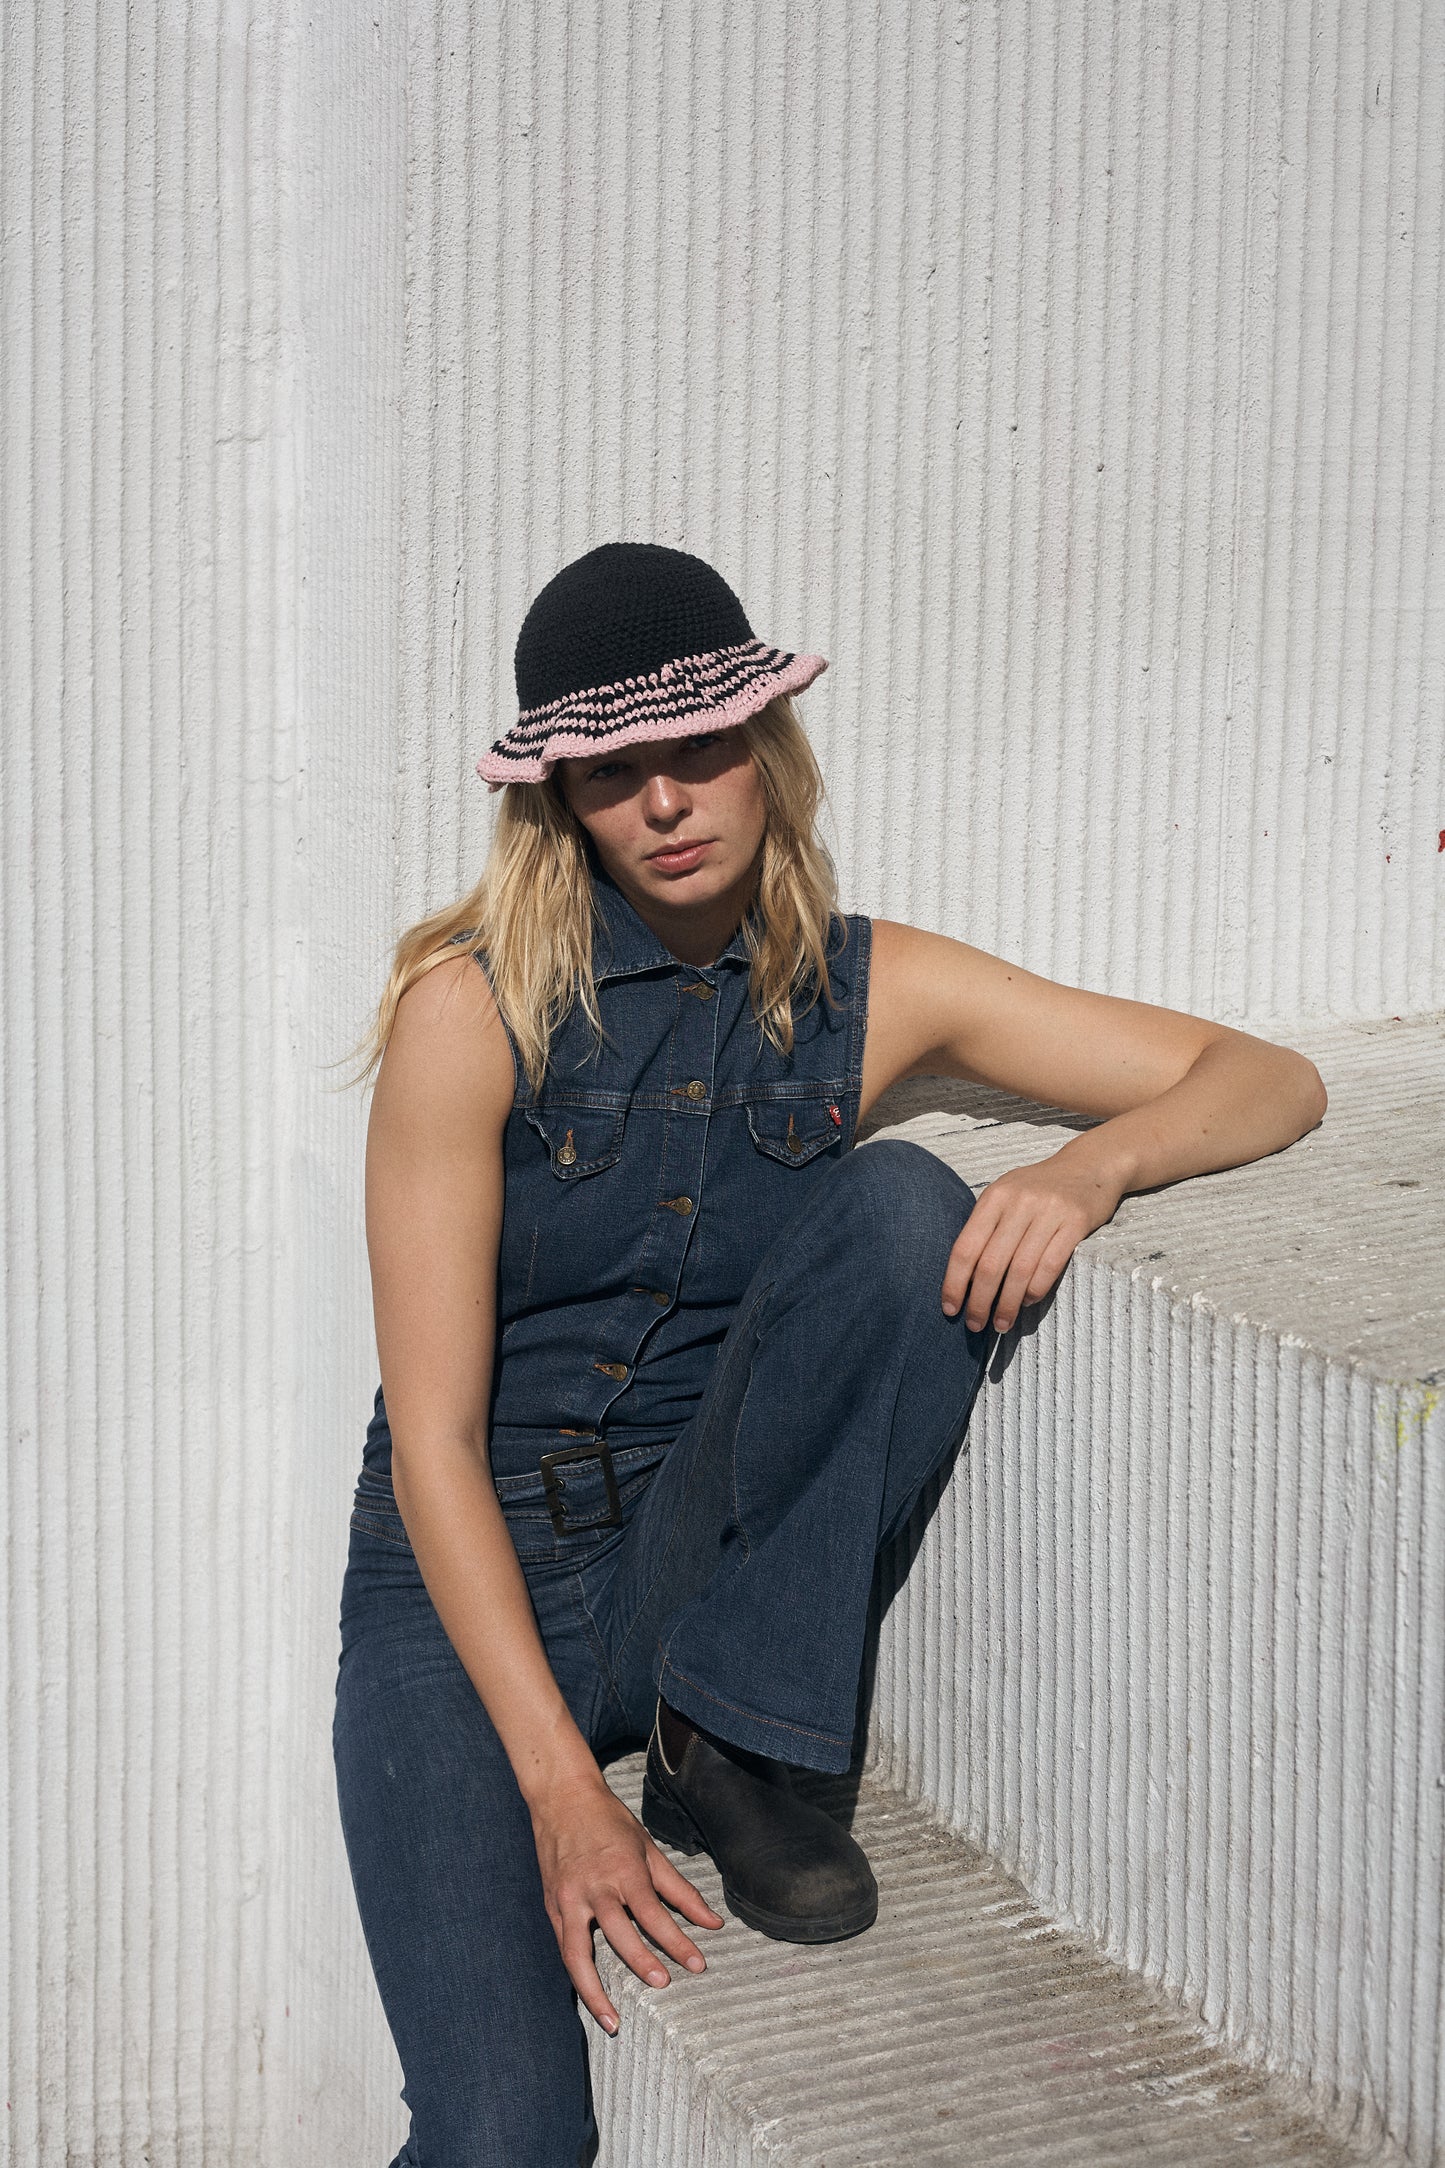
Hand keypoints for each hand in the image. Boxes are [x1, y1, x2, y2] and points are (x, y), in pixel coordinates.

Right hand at [530, 1775, 723, 2032]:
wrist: (562, 1798)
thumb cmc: (610, 1822)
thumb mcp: (649, 1848)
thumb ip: (680, 1890)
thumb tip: (713, 1923)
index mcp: (623, 1869)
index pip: (654, 1914)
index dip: (677, 1942)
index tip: (697, 1965)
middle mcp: (594, 1887)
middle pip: (619, 1935)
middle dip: (643, 1963)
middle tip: (664, 1985)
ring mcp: (568, 1899)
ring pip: (578, 1954)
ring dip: (595, 1991)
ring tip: (614, 2021)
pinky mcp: (552, 1907)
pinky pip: (564, 1948)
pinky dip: (576, 1975)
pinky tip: (590, 1995)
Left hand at [940, 1148, 1123, 1332]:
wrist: (1090, 1165)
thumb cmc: (1040, 1188)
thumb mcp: (1007, 1195)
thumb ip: (986, 1227)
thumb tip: (964, 1278)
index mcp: (994, 1197)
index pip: (966, 1247)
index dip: (954, 1282)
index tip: (950, 1309)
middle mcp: (1019, 1202)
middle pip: (991, 1263)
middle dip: (979, 1301)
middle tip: (975, 1326)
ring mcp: (1049, 1211)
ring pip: (1020, 1270)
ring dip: (1007, 1304)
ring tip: (1001, 1324)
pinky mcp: (1076, 1222)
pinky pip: (1050, 1265)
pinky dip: (1035, 1289)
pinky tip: (1027, 1302)